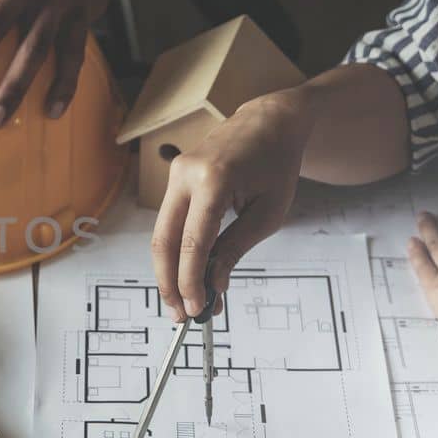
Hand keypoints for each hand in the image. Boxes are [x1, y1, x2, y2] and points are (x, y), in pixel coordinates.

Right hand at [152, 92, 314, 319]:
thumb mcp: (269, 213)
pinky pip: (169, 222)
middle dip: (168, 282)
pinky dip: (177, 251)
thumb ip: (237, 248)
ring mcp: (175, 173)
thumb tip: (214, 283)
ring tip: (182, 300)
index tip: (196, 308)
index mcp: (214, 179)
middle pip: (163, 240)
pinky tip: (187, 273)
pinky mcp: (174, 178)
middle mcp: (185, 174)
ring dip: (169, 270)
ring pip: (160, 234)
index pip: (193, 241)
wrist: (269, 123)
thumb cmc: (276, 164)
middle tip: (179, 314)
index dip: (190, 279)